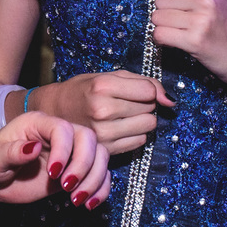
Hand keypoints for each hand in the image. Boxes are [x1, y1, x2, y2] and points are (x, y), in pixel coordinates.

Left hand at [0, 112, 110, 208]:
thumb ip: (12, 151)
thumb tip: (33, 147)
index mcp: (38, 124)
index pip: (63, 128)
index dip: (64, 151)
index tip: (53, 175)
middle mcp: (57, 135)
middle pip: (88, 139)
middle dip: (84, 165)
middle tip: (67, 188)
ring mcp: (68, 153)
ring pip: (98, 156)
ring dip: (94, 179)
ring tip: (77, 200)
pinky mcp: (72, 172)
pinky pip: (98, 175)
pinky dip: (100, 189)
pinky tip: (89, 204)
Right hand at [34, 70, 172, 153]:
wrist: (57, 111)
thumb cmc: (84, 90)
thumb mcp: (109, 76)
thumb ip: (143, 82)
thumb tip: (170, 100)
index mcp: (102, 87)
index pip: (148, 90)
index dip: (147, 89)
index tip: (136, 90)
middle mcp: (103, 110)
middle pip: (150, 108)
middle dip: (144, 104)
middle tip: (126, 102)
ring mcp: (104, 132)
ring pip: (148, 126)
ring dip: (142, 120)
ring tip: (124, 115)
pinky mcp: (106, 149)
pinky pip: (140, 142)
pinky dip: (135, 134)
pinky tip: (120, 128)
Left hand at [152, 0, 226, 89]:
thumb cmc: (226, 25)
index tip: (182, 5)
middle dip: (165, 12)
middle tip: (183, 21)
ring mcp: (202, 20)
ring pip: (157, 17)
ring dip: (163, 26)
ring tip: (181, 31)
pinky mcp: (195, 40)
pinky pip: (159, 34)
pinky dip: (162, 39)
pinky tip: (175, 41)